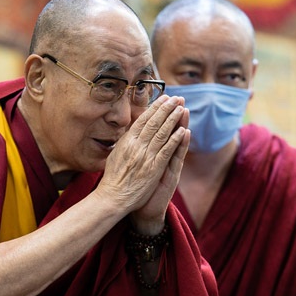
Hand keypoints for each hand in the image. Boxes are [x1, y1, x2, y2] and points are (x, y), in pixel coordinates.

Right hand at [95, 95, 187, 227]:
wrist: (113, 197)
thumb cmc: (113, 178)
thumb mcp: (115, 155)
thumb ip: (124, 143)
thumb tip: (129, 132)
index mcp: (127, 141)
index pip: (143, 120)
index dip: (154, 108)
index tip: (163, 99)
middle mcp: (136, 146)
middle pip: (154, 122)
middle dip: (166, 108)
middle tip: (176, 98)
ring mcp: (146, 156)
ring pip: (162, 133)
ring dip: (173, 120)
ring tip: (181, 109)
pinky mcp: (154, 167)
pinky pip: (166, 150)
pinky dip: (175, 140)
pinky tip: (182, 131)